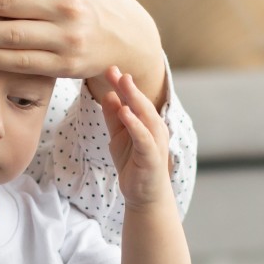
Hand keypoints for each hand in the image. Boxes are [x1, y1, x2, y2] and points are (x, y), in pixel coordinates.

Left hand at [100, 66, 174, 209]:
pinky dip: (135, 124)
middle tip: (114, 69)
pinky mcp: (152, 156)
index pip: (133, 99)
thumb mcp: (118, 136)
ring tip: (122, 83)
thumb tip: (109, 94)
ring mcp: (155, 141)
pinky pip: (143, 137)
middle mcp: (154, 128)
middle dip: (128, 86)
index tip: (109, 68)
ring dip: (133, 99)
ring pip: (145, 116)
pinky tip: (125, 112)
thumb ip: (114, 117)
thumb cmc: (133, 163)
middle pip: (140, 103)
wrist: (144, 194)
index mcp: (146, 121)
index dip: (122, 84)